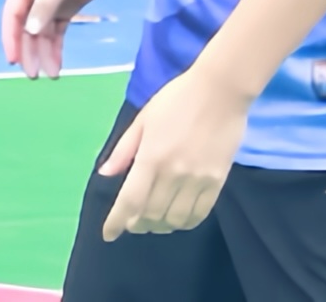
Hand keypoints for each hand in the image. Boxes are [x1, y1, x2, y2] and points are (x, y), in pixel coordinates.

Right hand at [3, 0, 118, 75]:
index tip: (14, 60)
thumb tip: (31, 31)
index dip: (11, 37)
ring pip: (43, 31)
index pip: (13, 13)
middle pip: (27, 26)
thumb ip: (46, 5)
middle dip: (29, 50)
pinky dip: (57, 46)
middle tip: (34, 75)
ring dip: (44, 52)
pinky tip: (58, 63)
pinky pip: (59, 29)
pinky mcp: (70, 4)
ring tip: (51, 75)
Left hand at [96, 61, 243, 239]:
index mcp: (150, 156)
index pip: (130, 200)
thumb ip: (124, 149)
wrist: (220, 90)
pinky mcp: (217, 181)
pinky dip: (185, 222)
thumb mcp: (143, 118)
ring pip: (175, 219)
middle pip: (151, 214)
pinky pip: (200, 213)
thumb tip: (105, 174)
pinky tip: (178, 218)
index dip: (117, 222)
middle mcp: (173, 173)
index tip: (109, 234)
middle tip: (133, 223)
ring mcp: (197, 179)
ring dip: (161, 226)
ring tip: (155, 223)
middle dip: (138, 224)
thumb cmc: (177, 98)